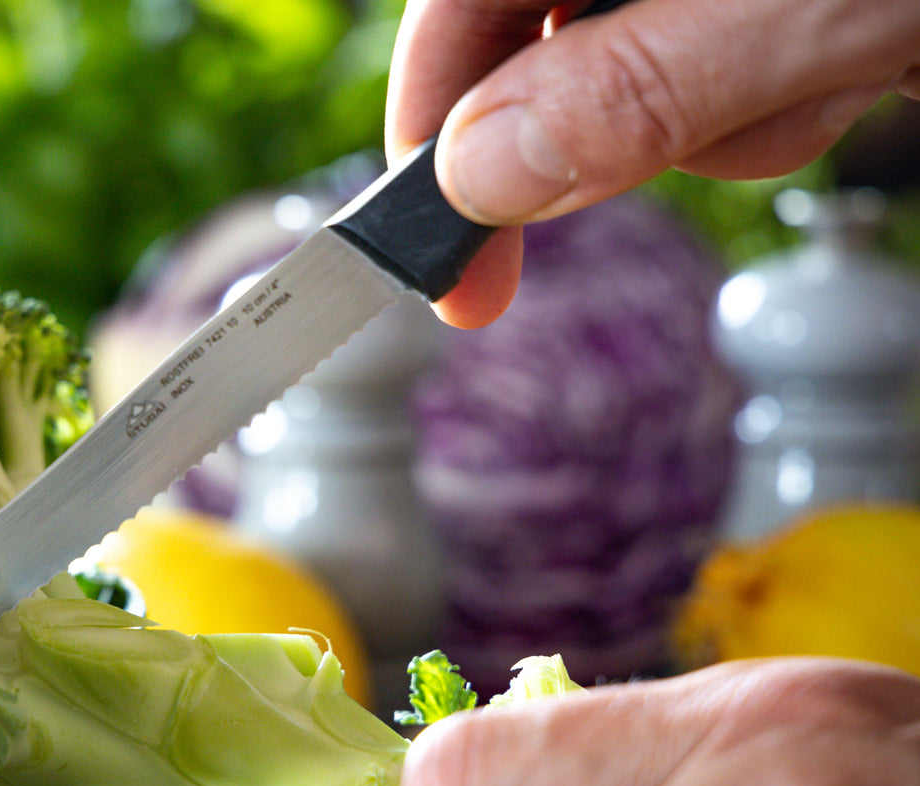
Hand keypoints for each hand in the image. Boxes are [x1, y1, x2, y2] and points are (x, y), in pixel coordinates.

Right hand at [387, 0, 919, 327]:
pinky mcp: (756, 7)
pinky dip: (779, 101)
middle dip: (619, 126)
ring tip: (845, 58)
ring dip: (731, 117)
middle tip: (723, 124)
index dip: (432, 128)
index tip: (440, 258)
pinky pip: (719, 79)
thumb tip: (481, 171)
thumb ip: (641, 83)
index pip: (458, 5)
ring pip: (635, 81)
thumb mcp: (815, 4)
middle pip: (541, 50)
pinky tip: (856, 58)